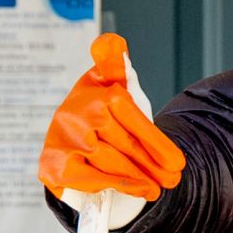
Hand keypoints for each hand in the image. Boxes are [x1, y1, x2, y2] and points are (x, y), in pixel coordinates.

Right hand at [39, 34, 184, 202]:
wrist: (66, 142)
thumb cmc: (98, 113)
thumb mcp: (110, 86)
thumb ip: (117, 67)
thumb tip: (111, 42)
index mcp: (96, 90)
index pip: (133, 117)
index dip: (158, 143)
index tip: (178, 163)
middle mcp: (76, 111)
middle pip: (125, 143)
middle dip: (153, 165)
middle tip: (173, 179)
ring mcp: (63, 138)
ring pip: (111, 162)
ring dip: (140, 178)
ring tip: (157, 188)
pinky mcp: (54, 164)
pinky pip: (92, 178)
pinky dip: (116, 186)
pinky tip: (138, 190)